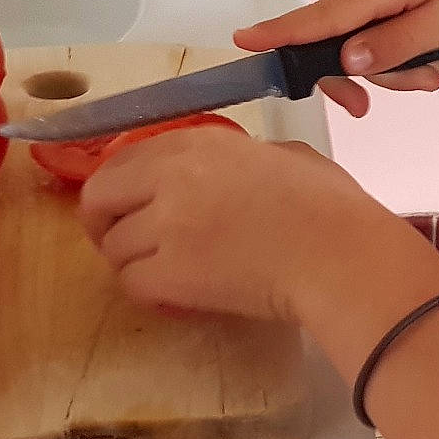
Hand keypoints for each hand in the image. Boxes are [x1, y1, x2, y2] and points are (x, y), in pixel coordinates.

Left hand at [79, 129, 438, 338]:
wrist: (341, 256)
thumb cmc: (331, 206)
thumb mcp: (286, 157)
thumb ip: (242, 159)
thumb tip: (233, 174)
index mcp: (199, 142)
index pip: (123, 158)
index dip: (117, 186)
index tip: (126, 204)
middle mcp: (172, 177)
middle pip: (98, 200)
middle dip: (103, 224)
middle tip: (125, 244)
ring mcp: (167, 226)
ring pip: (114, 250)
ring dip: (134, 263)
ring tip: (166, 273)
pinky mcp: (171, 274)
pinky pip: (133, 285)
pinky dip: (150, 293)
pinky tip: (176, 295)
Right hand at [235, 0, 438, 116]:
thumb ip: (399, 43)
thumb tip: (347, 60)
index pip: (323, 15)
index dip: (283, 33)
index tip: (244, 42)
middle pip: (334, 43)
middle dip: (374, 75)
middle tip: (425, 84)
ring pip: (348, 44)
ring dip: (389, 66)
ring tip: (434, 67)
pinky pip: (356, 31)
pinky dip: (386, 50)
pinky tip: (420, 52)